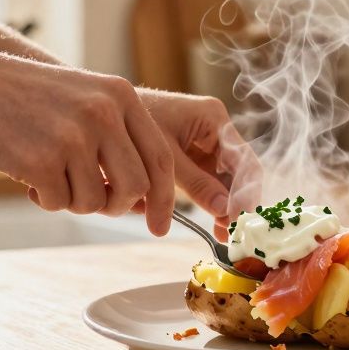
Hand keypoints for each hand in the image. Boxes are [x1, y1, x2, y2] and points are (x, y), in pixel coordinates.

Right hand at [0, 49, 175, 234]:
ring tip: (47, 172)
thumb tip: (142, 196)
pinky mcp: (41, 160)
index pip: (160, 157)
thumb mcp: (81, 96)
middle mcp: (104, 113)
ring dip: (72, 199)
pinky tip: (25, 172)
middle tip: (91, 200)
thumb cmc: (19, 94)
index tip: (160, 225)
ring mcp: (73, 137)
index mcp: (120, 95)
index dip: (166, 198)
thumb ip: (115, 134)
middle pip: (136, 188)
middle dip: (116, 206)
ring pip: (96, 202)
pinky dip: (44, 198)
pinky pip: (59, 204)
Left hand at [137, 89, 260, 235]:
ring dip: (224, 204)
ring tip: (220, 233)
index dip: (246, 193)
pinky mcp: (194, 153)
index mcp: (214, 118)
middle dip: (235, 202)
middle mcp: (216, 128)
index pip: (244, 161)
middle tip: (230, 233)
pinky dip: (210, 199)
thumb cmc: (129, 127)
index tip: (239, 221)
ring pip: (226, 178)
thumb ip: (197, 184)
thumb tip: (225, 210)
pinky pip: (210, 179)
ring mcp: (206, 141)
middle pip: (238, 171)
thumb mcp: (165, 160)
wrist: (103, 116)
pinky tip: (211, 222)